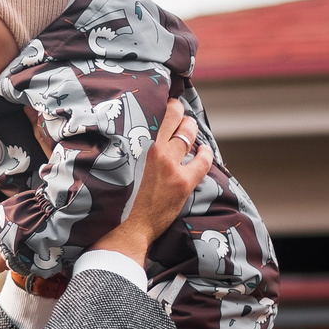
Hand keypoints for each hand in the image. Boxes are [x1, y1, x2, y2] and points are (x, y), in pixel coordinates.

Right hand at [99, 101, 214, 265]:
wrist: (130, 225)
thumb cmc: (122, 198)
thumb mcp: (123, 168)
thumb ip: (133, 153)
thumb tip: (141, 141)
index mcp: (140, 147)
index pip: (162, 117)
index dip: (170, 106)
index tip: (171, 104)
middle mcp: (158, 153)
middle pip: (177, 121)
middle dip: (182, 115)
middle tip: (183, 116)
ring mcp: (173, 167)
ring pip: (189, 137)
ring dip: (192, 131)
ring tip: (192, 129)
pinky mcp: (184, 182)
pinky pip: (202, 161)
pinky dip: (205, 154)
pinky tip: (204, 151)